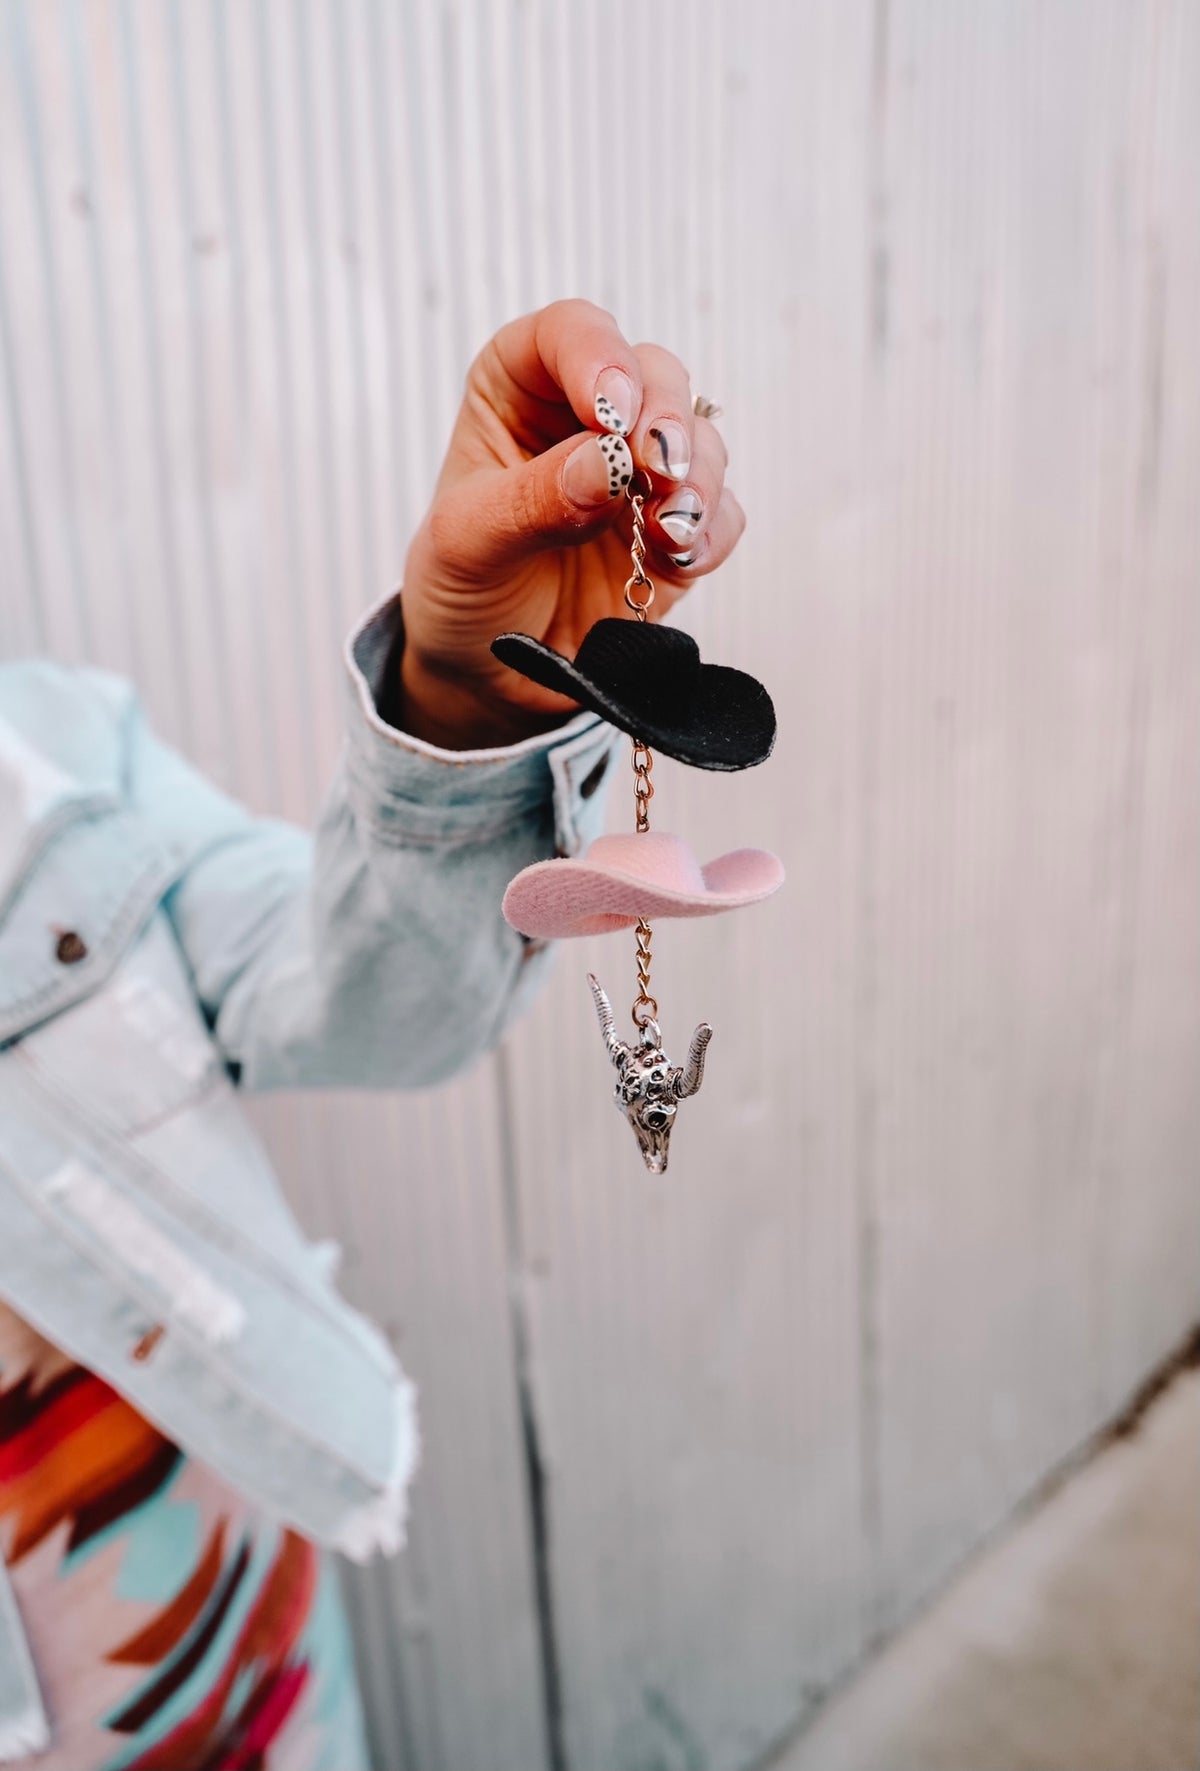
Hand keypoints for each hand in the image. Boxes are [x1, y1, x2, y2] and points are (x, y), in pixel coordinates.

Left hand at [399, 300, 744, 747]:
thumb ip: (533, 500)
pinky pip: (720, 513)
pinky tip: (681, 557)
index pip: (568, 334)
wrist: (486, 674)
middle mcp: (587, 419)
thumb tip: (606, 465)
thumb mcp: (468, 541)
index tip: (609, 410)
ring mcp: (638, 475)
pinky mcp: (674, 532)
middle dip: (665, 418)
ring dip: (696, 477)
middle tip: (657, 466)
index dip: (598, 357)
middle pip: (654, 375)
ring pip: (698, 440)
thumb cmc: (459, 587)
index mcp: (520, 389)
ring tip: (670, 525)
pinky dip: (710, 531)